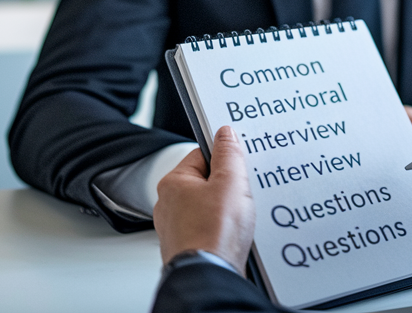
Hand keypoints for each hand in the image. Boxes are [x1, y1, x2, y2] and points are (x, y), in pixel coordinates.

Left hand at [153, 125, 254, 271]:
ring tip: (239, 217)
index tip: (239, 161)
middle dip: (227, 186)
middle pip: (206, 182)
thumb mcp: (231, 182)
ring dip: (226, 210)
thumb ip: (229, 154)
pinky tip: (234, 234)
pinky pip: (209, 228)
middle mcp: (169, 204)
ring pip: (208, 207)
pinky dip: (223, 230)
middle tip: (242, 192)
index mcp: (174, 183)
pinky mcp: (188, 246)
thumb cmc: (213, 233)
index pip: (201, 154)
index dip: (225, 157)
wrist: (209, 276)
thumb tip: (225, 134)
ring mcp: (177, 227)